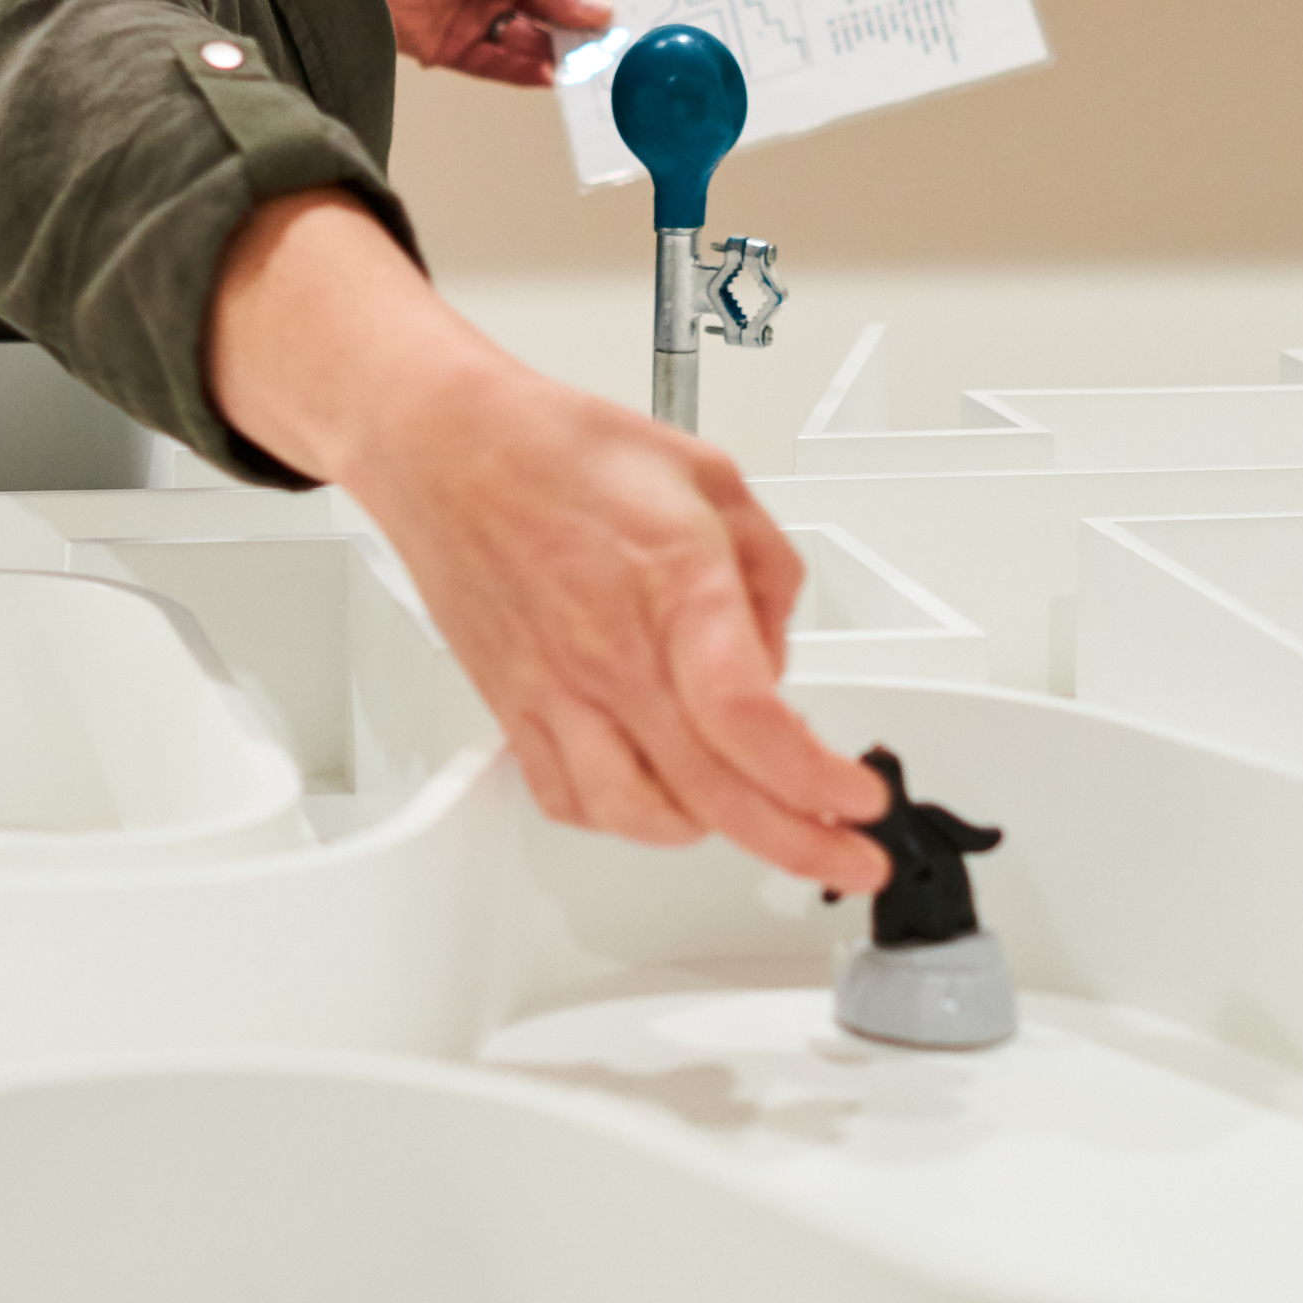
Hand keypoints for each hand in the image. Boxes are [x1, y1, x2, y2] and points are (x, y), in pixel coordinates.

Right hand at [349, 349, 889, 886]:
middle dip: (799, 844)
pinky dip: (618, 819)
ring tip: (747, 818)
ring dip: (708, 833)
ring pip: (635, 814)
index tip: (858, 798)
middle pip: (711, 791)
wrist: (444, 445)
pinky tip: (653, 798)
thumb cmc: (559, 448)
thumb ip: (766, 567)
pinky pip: (565, 798)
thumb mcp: (708, 476)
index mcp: (673, 586)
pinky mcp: (512, 706)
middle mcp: (610, 652)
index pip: (750, 721)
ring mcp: (555, 688)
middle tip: (845, 857)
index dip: (817, 780)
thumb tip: (775, 649)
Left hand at [359, 0, 608, 85]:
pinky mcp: (449, 47)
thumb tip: (596, 11)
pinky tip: (551, 75)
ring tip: (587, 63)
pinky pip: (495, 66)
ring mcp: (473, 17)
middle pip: (547, 17)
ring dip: (556, 55)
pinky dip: (524, 73)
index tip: (620, 15)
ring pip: (526, 44)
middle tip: (610, 46)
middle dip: (577, 31)